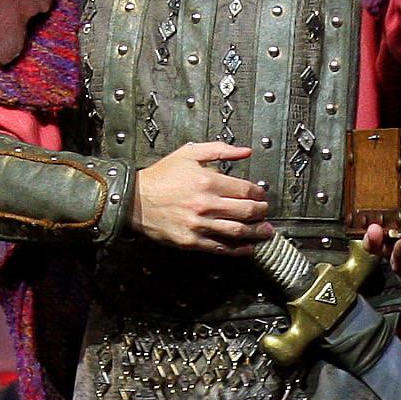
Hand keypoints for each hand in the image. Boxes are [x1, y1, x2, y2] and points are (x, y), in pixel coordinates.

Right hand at [131, 140, 270, 251]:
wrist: (134, 200)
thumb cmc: (161, 177)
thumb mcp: (189, 154)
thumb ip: (220, 150)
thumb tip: (245, 152)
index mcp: (207, 181)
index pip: (245, 190)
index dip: (259, 194)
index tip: (261, 195)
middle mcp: (205, 204)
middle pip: (246, 211)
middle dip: (262, 213)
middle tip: (266, 212)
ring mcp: (199, 225)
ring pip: (237, 231)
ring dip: (256, 233)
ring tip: (265, 232)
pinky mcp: (191, 241)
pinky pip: (220, 247)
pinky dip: (238, 249)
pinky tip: (247, 247)